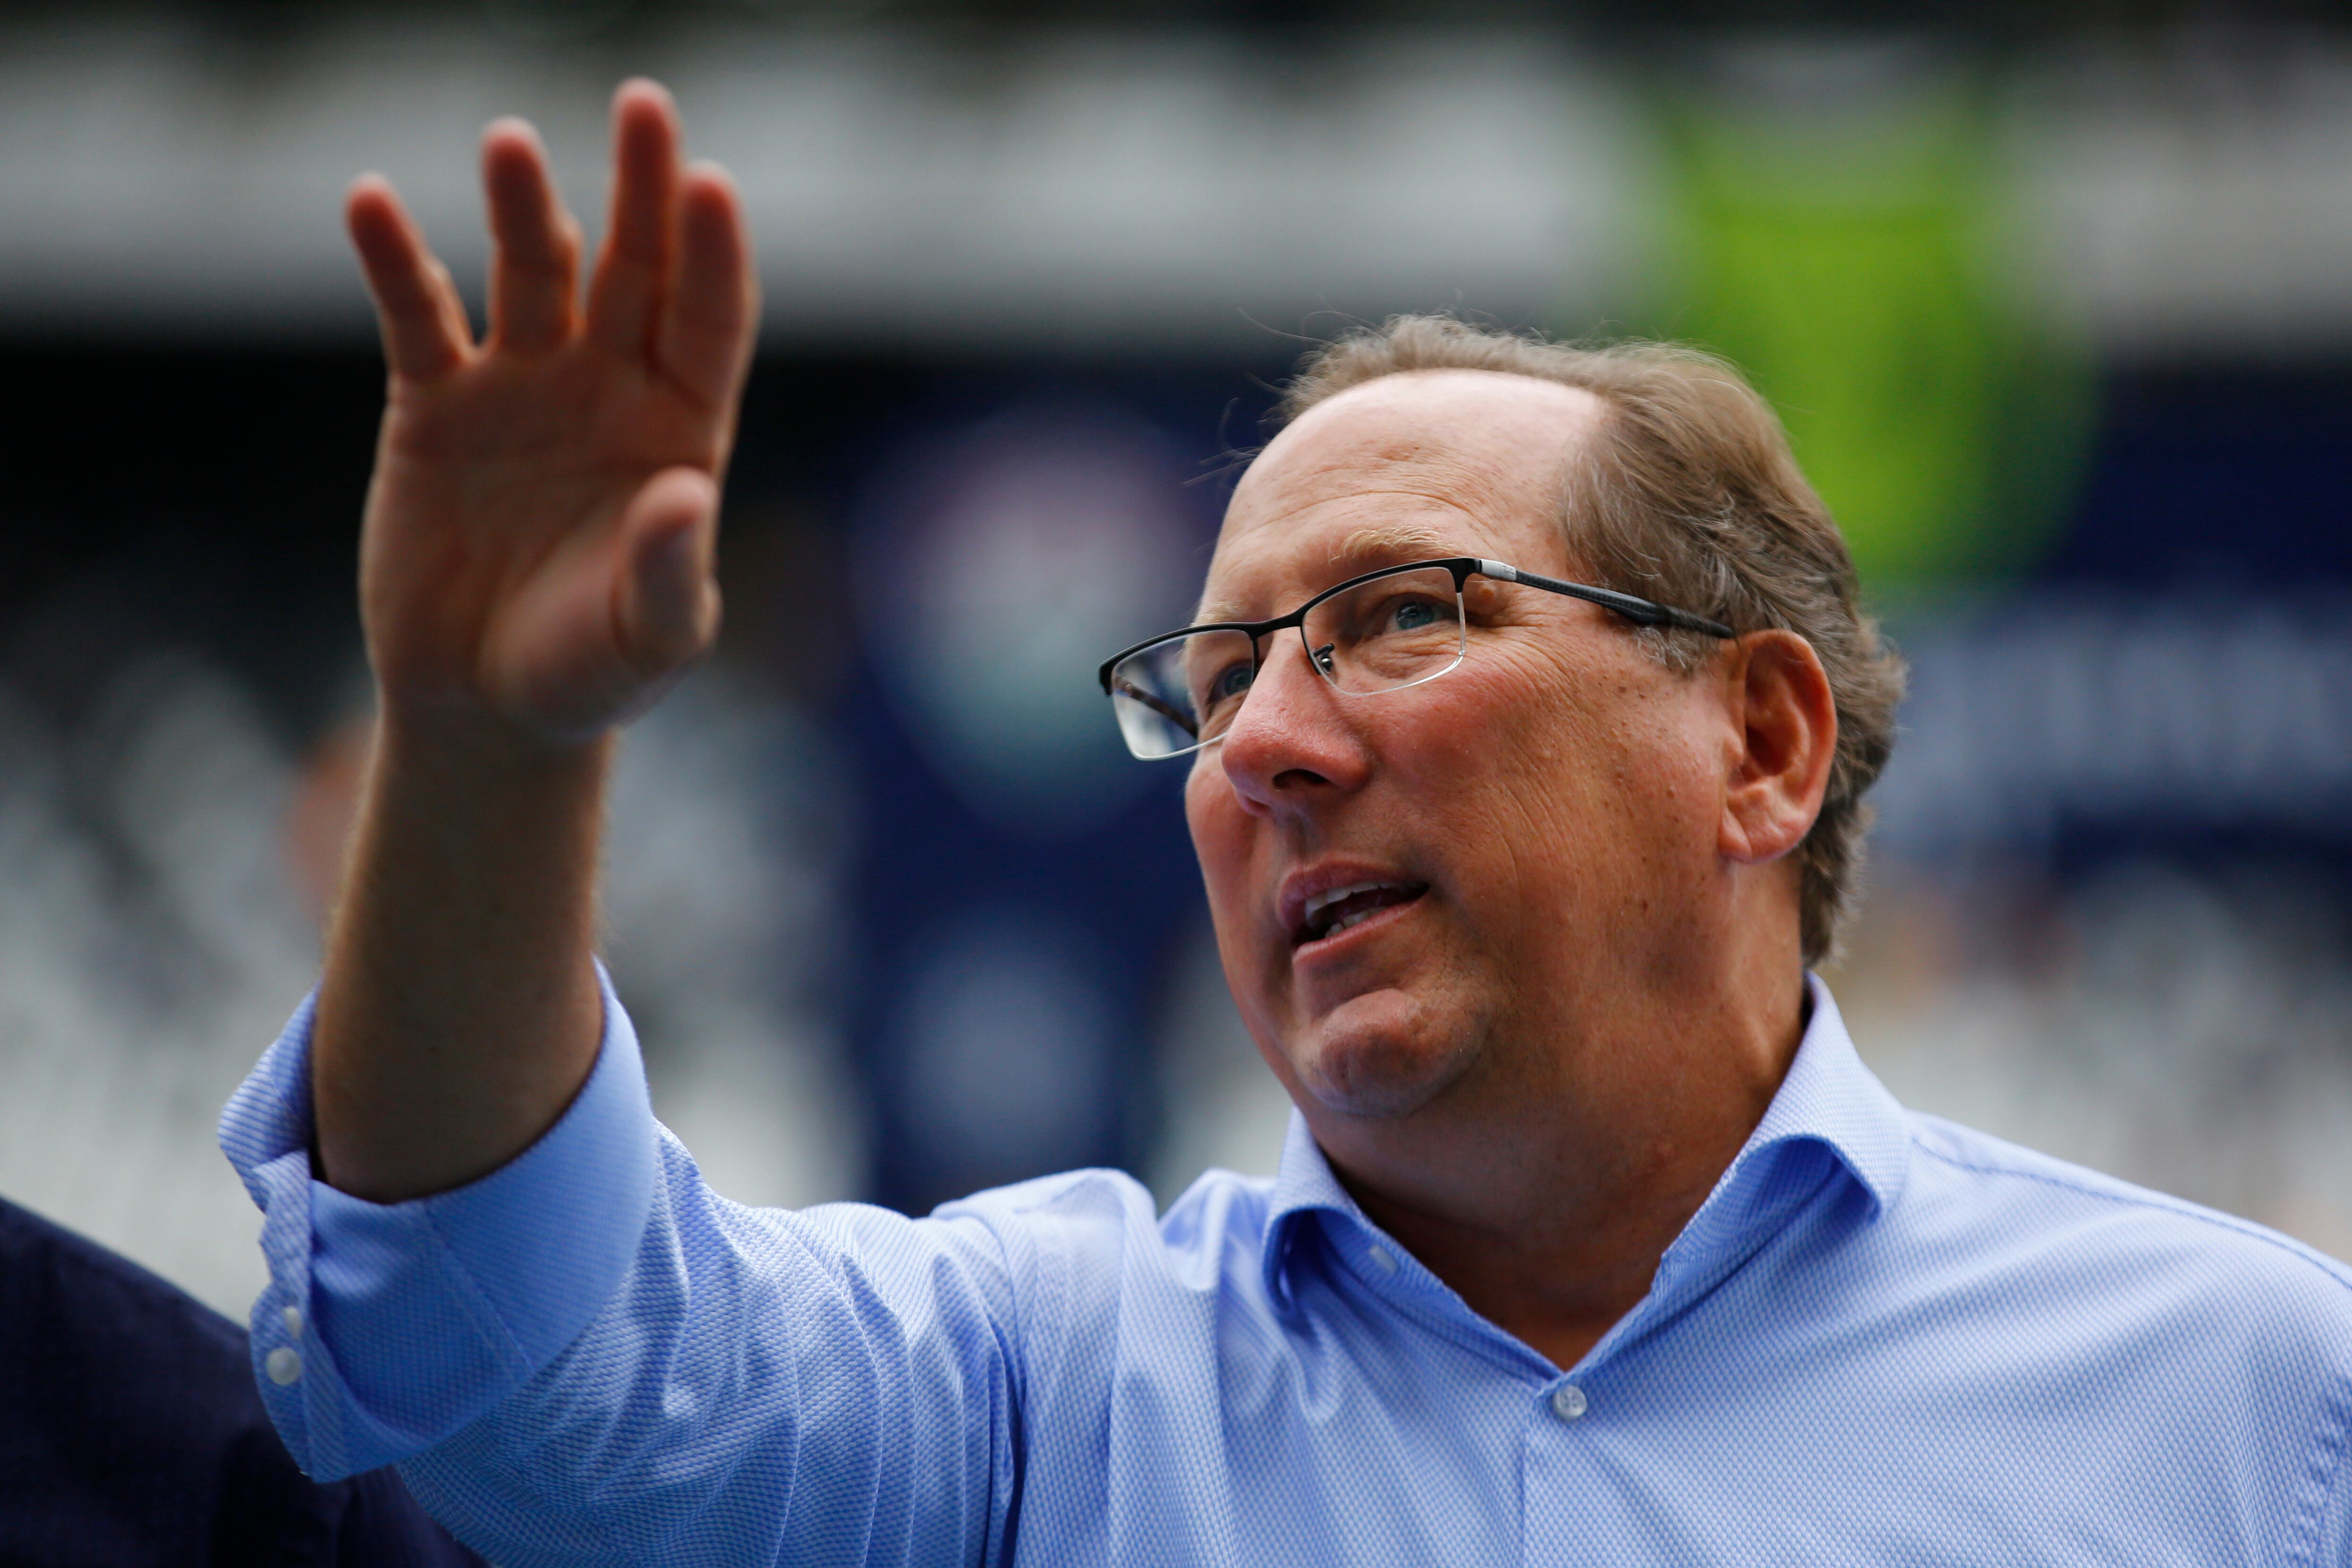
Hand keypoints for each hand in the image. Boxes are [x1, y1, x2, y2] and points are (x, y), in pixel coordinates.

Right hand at [347, 78, 757, 743]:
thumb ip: (671, 571)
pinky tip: (372, 204)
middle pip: (634, 268)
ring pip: (533, 273)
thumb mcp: (648, 638)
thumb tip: (687, 494)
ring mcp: (522, 388)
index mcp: (681, 431)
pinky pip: (418, 318)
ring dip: (525, 208)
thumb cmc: (590, 673)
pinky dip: (395, 262)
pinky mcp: (434, 406)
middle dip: (642, 188)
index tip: (714, 186)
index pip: (707, 322)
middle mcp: (609, 389)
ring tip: (511, 144)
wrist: (488, 706)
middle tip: (647, 105)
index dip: (713, 256)